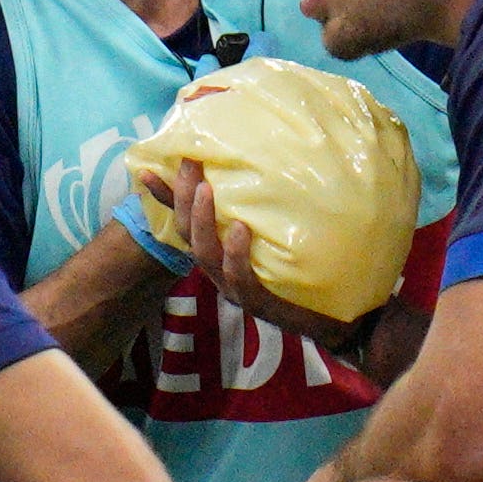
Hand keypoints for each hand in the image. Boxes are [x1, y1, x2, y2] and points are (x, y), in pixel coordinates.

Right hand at [165, 158, 361, 347]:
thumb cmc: (307, 270)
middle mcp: (220, 272)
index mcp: (220, 254)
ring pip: (206, 255)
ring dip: (203, 221)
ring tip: (205, 190)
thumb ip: (264, 207)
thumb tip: (264, 163)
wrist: (335, 318)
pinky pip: (240, 279)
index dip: (164, 199)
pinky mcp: (260, 304)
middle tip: (189, 164)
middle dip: (183, 199)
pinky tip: (241, 229)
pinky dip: (237, 253)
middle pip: (187, 235)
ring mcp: (236, 290)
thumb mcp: (280, 232)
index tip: (146, 169)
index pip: (183, 223)